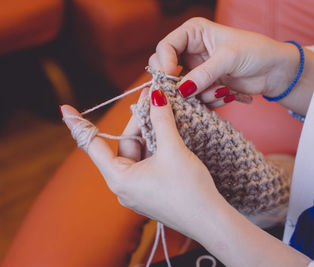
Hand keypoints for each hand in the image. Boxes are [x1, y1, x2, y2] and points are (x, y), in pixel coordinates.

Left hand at [60, 88, 226, 237]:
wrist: (210, 220)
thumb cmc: (189, 190)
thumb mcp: (173, 150)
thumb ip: (161, 120)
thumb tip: (154, 95)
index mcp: (120, 178)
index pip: (93, 145)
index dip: (78, 125)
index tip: (65, 107)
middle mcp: (124, 185)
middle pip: (124, 144)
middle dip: (139, 123)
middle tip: (154, 101)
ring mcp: (138, 189)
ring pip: (138, 152)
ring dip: (151, 134)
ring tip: (167, 118)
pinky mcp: (151, 190)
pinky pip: (147, 162)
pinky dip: (156, 147)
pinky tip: (170, 136)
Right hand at [150, 17, 313, 114]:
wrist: (274, 71)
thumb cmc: (256, 52)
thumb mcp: (229, 58)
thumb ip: (204, 74)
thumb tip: (181, 90)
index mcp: (193, 33)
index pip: (165, 47)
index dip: (164, 64)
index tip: (172, 79)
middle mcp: (191, 51)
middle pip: (165, 69)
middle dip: (177, 83)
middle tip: (189, 92)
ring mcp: (197, 71)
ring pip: (180, 89)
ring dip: (199, 95)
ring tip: (222, 90)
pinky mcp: (204, 87)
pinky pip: (195, 99)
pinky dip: (208, 101)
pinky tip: (227, 95)